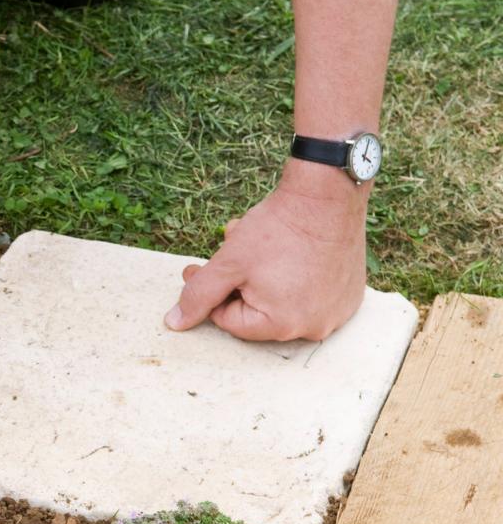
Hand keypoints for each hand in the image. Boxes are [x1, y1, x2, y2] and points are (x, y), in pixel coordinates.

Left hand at [164, 161, 368, 341]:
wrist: (328, 195)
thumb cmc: (277, 230)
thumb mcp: (227, 263)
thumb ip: (199, 296)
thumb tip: (175, 323)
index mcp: (281, 325)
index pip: (229, 320)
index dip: (210, 293)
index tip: (198, 269)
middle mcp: (314, 327)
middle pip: (255, 312)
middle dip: (235, 282)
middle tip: (226, 254)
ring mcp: (336, 312)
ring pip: (279, 301)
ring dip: (259, 276)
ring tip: (256, 247)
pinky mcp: (348, 294)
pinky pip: (309, 293)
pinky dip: (291, 276)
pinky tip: (286, 252)